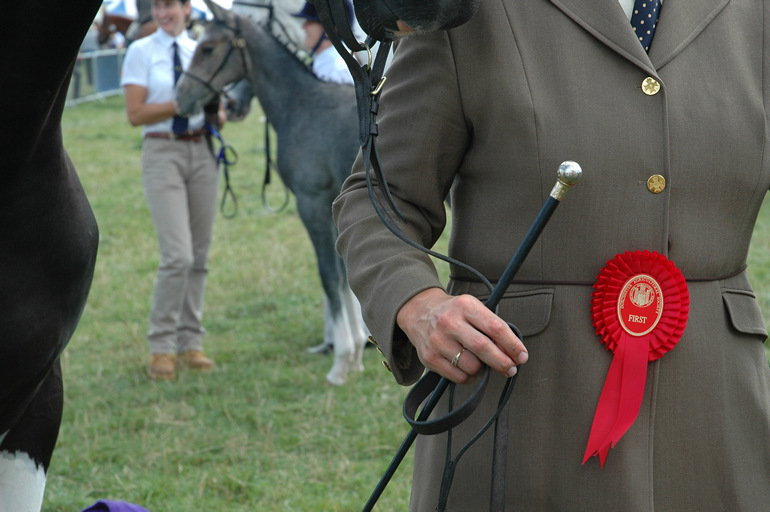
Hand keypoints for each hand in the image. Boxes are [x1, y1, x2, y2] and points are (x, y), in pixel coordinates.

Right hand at [396, 288, 527, 382]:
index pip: (495, 327)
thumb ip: (492, 327)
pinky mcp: (429, 357)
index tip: (522, 356)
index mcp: (465, 306)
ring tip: (482, 363)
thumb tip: (512, 353)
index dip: (513, 345)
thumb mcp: (473, 309)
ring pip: (472, 366)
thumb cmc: (454, 313)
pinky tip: (468, 367)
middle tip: (511, 369)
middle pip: (483, 348)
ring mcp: (437, 340)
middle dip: (503, 362)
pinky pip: (458, 376)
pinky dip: (469, 376)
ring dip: (483, 370)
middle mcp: (449, 322)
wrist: (419, 312)